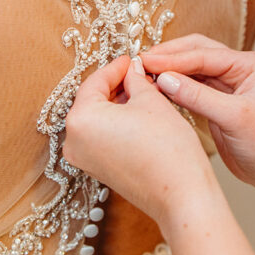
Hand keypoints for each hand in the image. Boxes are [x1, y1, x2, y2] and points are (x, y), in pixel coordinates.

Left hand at [64, 54, 219, 234]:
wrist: (181, 195)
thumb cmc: (167, 150)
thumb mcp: (151, 101)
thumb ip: (135, 80)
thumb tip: (132, 70)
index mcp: (80, 119)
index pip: (95, 82)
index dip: (116, 67)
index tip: (132, 59)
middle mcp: (73, 140)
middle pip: (92, 101)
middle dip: (117, 85)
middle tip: (140, 73)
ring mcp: (83, 158)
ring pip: (97, 119)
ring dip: (117, 104)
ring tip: (144, 91)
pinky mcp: (97, 170)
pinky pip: (101, 136)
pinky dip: (116, 123)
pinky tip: (139, 114)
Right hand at [142, 35, 254, 195]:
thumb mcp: (234, 119)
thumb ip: (199, 97)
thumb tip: (164, 79)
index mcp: (250, 65)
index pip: (204, 55)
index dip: (172, 59)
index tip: (145, 62)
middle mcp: (238, 68)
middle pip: (195, 52)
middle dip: (168, 56)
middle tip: (139, 62)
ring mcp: (226, 83)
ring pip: (190, 68)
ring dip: (168, 70)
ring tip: (142, 74)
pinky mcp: (216, 99)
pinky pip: (189, 85)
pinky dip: (172, 85)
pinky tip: (155, 88)